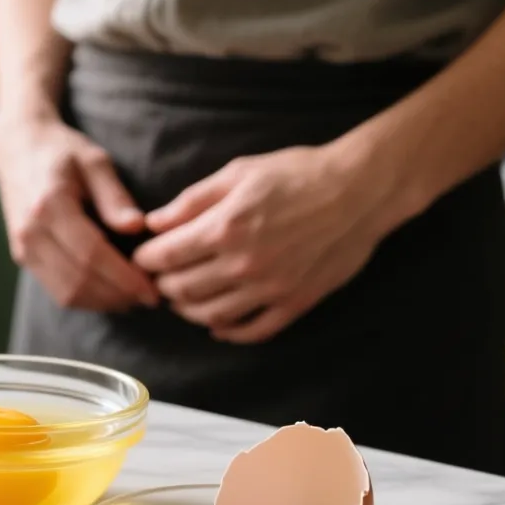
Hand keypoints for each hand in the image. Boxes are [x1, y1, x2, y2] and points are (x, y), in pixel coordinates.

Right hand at [0, 113, 158, 311]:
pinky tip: (110, 294)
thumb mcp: (95, 162)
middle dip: (118, 296)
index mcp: (50, 205)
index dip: (124, 278)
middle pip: (79, 280)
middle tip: (150, 298)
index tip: (152, 290)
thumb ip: (115, 196)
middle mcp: (30, 232)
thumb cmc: (61, 151)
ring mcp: (22, 248)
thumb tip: (138, 227)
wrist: (17, 150)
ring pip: (66, 292)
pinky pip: (56, 289)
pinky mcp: (21, 256)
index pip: (91, 254)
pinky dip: (86, 298)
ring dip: (103, 302)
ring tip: (133, 299)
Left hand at [132, 142, 398, 342]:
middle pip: (181, 291)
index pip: (164, 257)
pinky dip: (229, 333)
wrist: (360, 191)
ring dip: (189, 311)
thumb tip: (153, 222)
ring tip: (184, 299)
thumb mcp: (239, 172)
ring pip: (211, 316)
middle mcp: (243, 264)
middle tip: (161, 278)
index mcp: (225, 227)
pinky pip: (253, 331)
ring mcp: (270, 289)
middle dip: (163, 285)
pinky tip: (219, 325)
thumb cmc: (298, 174)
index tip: (144, 257)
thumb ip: (192, 200)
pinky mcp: (295, 303)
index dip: (146, 260)